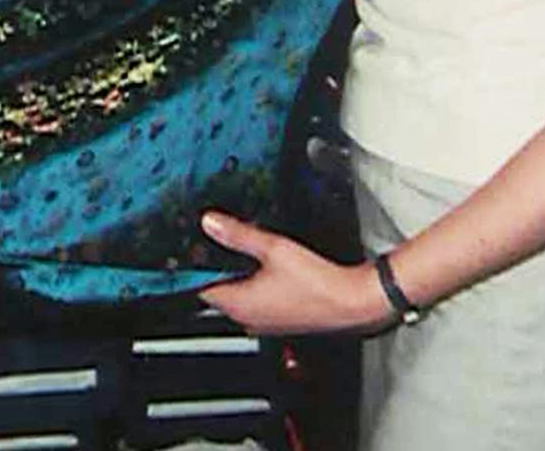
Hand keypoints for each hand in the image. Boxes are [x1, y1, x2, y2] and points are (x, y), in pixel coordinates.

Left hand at [198, 211, 390, 335]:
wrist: (353, 301)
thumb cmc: (318, 281)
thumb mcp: (273, 248)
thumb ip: (239, 234)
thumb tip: (210, 222)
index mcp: (239, 304)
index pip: (199, 289)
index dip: (193, 269)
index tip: (191, 250)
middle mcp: (248, 318)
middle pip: (218, 292)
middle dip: (216, 269)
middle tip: (215, 242)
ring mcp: (265, 322)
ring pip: (238, 297)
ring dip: (236, 276)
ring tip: (241, 251)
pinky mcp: (281, 320)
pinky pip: (256, 302)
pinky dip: (254, 285)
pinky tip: (265, 268)